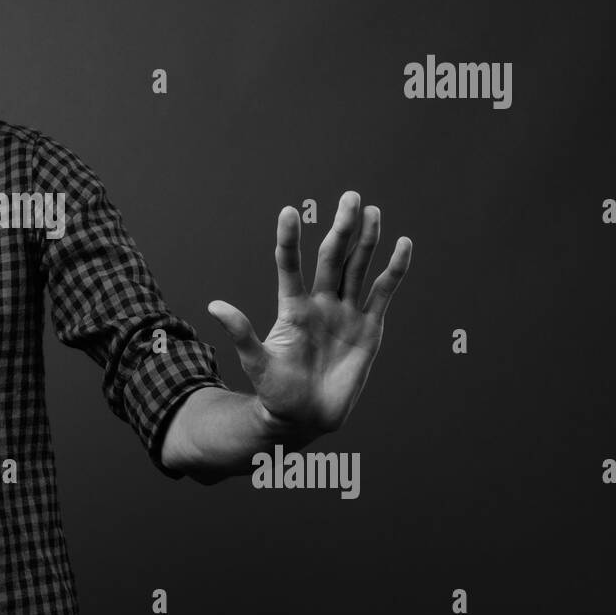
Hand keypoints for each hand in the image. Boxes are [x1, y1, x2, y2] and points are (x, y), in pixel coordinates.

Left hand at [208, 191, 411, 440]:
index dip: (289, 240)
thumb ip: (241, 333)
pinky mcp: (369, 329)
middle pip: (332, 259)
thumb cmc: (275, 391)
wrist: (305, 418)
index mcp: (292, 308)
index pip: (290, 265)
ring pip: (358, 269)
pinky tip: (402, 244)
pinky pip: (383, 294)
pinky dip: (393, 270)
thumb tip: (214, 306)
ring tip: (372, 210)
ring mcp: (346, 314)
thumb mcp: (256, 362)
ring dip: (366, 241)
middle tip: (350, 196)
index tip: (289, 211)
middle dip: (341, 228)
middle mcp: (320, 303)